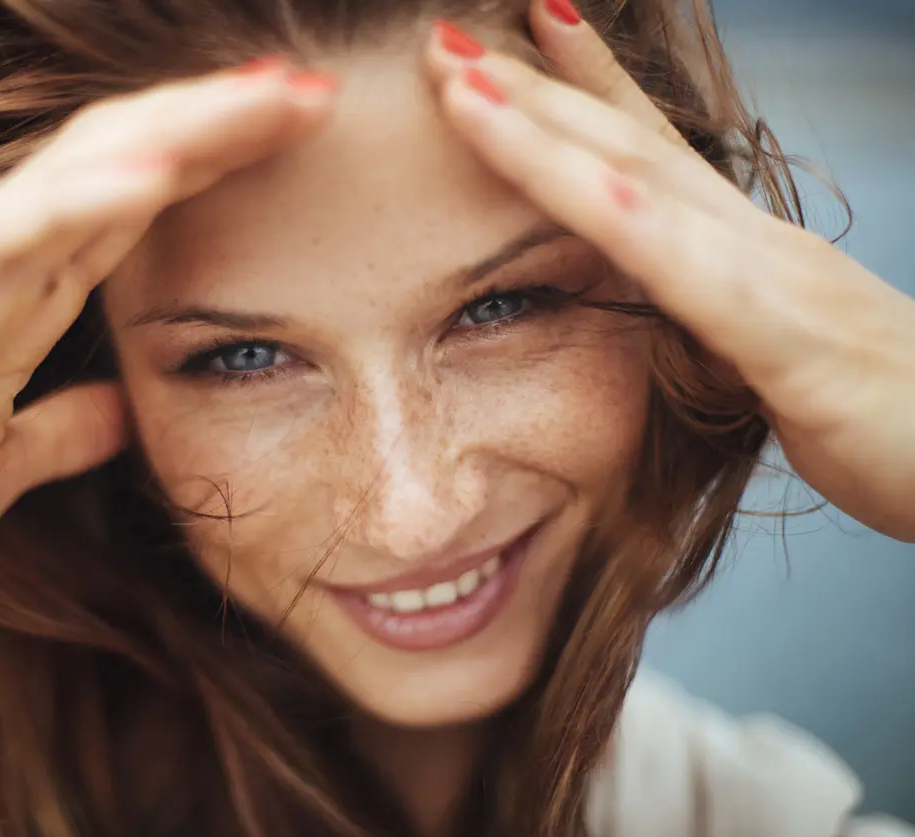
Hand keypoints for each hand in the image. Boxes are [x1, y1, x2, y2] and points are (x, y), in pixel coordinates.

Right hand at [0, 61, 335, 619]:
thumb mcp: (6, 467)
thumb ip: (65, 428)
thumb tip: (129, 407)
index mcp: (25, 302)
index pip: (136, 203)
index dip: (218, 161)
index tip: (304, 134)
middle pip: (125, 164)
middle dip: (222, 122)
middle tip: (316, 89)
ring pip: (75, 172)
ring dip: (177, 128)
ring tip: (272, 93)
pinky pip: (3, 240)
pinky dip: (80, 199)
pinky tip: (157, 170)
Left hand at [423, 6, 914, 542]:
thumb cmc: (887, 418)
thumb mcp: (774, 356)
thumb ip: (714, 320)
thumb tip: (656, 302)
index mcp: (744, 250)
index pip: (650, 148)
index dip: (583, 85)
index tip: (525, 27)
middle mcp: (754, 242)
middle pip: (624, 146)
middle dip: (531, 88)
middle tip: (444, 38)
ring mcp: (776, 281)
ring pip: (640, 188)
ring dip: (546, 132)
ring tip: (465, 81)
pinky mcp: (794, 344)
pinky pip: (701, 280)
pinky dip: (640, 228)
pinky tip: (582, 185)